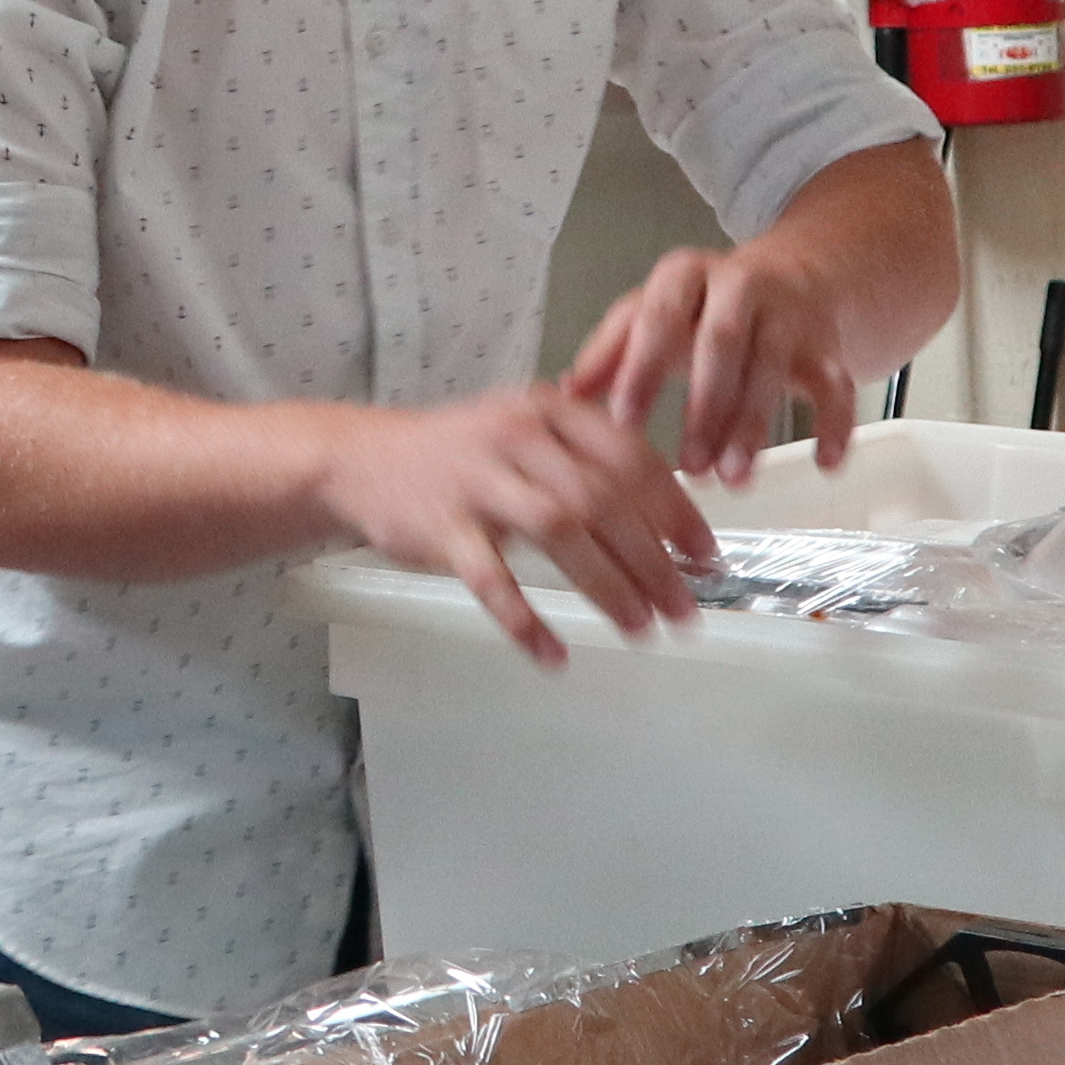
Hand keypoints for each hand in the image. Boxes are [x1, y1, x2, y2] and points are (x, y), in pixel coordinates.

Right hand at [312, 386, 715, 666]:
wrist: (360, 460)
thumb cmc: (458, 452)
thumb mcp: (526, 428)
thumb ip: (590, 453)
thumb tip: (669, 504)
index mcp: (548, 410)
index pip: (630, 455)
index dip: (675, 508)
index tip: (704, 554)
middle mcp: (517, 437)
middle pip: (603, 498)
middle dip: (654, 559)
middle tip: (685, 608)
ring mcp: (476, 481)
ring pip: (559, 532)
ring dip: (607, 586)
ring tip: (640, 629)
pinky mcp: (440, 526)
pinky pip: (491, 579)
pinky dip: (524, 620)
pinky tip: (553, 654)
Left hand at [569, 237, 867, 487]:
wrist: (796, 274)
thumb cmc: (704, 307)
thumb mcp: (652, 315)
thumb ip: (609, 352)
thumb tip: (564, 395)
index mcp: (685, 275)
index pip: (657, 316)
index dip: (640, 368)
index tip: (622, 420)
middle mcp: (741, 285)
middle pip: (723, 341)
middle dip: (706, 406)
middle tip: (690, 464)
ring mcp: (789, 315)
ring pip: (774, 368)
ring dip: (754, 427)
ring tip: (734, 478)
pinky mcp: (827, 346)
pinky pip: (838, 385)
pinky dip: (836, 425)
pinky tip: (826, 463)